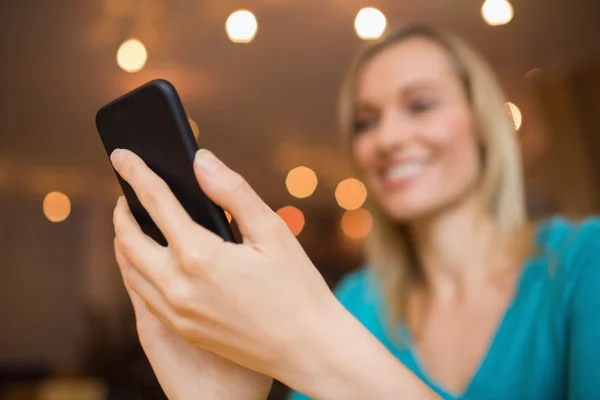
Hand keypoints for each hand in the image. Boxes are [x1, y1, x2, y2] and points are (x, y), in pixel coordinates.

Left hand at [111, 148, 341, 381]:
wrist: (308, 348)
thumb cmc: (297, 287)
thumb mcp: (272, 230)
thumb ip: (233, 191)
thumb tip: (201, 162)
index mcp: (199, 255)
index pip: (155, 202)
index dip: (136, 173)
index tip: (122, 155)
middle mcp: (178, 286)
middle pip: (129, 239)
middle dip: (121, 212)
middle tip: (123, 195)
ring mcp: (178, 313)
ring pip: (131, 271)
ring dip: (125, 243)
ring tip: (131, 226)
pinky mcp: (184, 330)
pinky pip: (145, 297)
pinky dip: (138, 272)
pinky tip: (151, 264)